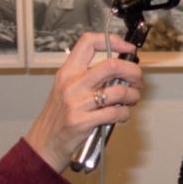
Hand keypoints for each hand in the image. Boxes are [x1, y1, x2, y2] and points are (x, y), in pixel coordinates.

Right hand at [24, 33, 142, 172]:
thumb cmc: (60, 115)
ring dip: (133, 96)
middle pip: (112, 65)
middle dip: (134, 72)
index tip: (128, 49)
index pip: (88, 42)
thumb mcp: (67, 88)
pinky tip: (121, 116)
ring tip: (131, 100)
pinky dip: (125, 114)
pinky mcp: (82, 121)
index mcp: (68, 72)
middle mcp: (71, 84)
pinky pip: (116, 112)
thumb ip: (90, 76)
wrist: (44, 142)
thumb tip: (123, 67)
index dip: (113, 41)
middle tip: (137, 80)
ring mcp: (77, 103)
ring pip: (119, 91)